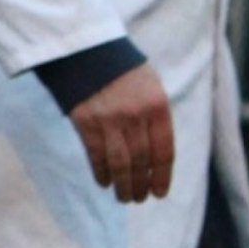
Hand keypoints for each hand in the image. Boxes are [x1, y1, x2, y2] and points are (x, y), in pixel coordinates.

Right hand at [68, 62, 175, 204]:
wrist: (86, 49)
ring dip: (123, 184)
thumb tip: (154, 151)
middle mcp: (136, 116)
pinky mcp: (85, 121)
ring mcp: (109, 119)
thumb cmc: (122, 68)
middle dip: (141, 184)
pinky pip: (96, 154)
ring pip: (120, 162)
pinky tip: (104, 182)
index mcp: (158, 106)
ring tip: (125, 197)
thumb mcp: (150, 86)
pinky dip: (101, 171)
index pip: (164, 150)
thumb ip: (154, 117)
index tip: (160, 192)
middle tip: (140, 199)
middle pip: (142, 160)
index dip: (162, 175)